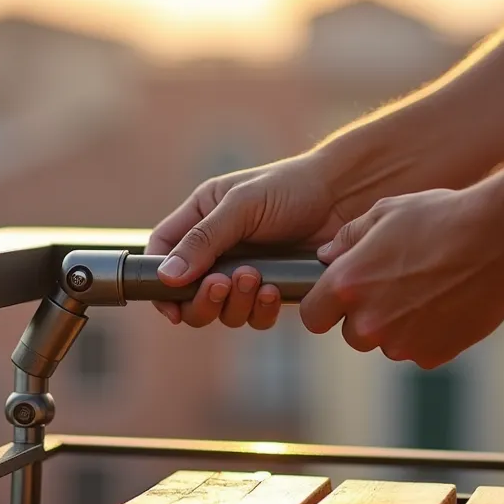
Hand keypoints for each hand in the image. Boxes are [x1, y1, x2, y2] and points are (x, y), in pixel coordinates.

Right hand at [145, 153, 346, 328]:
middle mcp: (217, 249)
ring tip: (254, 279)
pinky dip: (259, 311)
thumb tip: (166, 277)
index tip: (169, 304)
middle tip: (222, 285)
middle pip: (187, 294)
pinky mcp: (271, 290)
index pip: (161, 253)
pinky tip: (272, 291)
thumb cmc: (291, 187)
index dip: (158, 280)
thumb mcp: (241, 205)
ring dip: (233, 305)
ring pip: (221, 311)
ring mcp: (244, 272)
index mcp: (200, 218)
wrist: (345, 196)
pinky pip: (254, 317)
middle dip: (201, 300)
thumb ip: (203, 240)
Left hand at [299, 188, 503, 367]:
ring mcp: (401, 343)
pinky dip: (429, 335)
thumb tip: (326, 256)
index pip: (313, 316)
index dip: (325, 307)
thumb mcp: (385, 213)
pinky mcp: (433, 355)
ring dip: (398, 326)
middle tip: (395, 287)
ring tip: (427, 290)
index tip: (339, 298)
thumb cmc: (441, 217)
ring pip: (387, 344)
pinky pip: (420, 351)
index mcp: (347, 285)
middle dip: (366, 316)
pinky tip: (447, 304)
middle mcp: (368, 321)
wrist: (500, 239)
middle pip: (351, 334)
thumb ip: (348, 238)